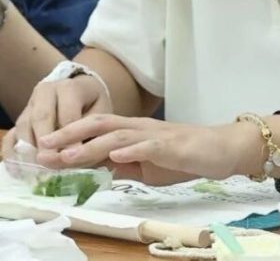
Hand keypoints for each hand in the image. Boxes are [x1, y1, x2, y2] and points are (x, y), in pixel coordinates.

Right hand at [1, 75, 110, 165]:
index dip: (69, 137)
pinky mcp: (21, 119)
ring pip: (23, 126)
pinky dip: (13, 154)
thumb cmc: (93, 107)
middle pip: (41, 117)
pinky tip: (21, 172)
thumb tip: (79, 154)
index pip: (67, 113)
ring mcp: (30, 105)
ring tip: (37, 172)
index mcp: (69, 87)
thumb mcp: (100, 113)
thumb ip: (90, 131)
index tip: (70, 158)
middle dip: (45, 144)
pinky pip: (11, 136)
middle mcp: (46, 91)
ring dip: (28, 151)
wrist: (82, 95)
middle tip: (49, 166)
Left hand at [35, 114, 261, 185]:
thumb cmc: (186, 156)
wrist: (222, 148)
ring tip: (69, 155)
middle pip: (100, 124)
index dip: (69, 139)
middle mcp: (141, 128)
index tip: (44, 150)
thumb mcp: (149, 165)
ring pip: (119, 135)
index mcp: (133, 133)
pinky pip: (149, 146)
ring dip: (91, 145)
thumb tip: (100, 169)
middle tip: (45, 146)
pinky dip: (131, 150)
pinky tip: (114, 155)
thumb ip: (126, 164)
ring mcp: (156, 135)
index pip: (95, 131)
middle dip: (70, 134)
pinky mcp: (173, 144)